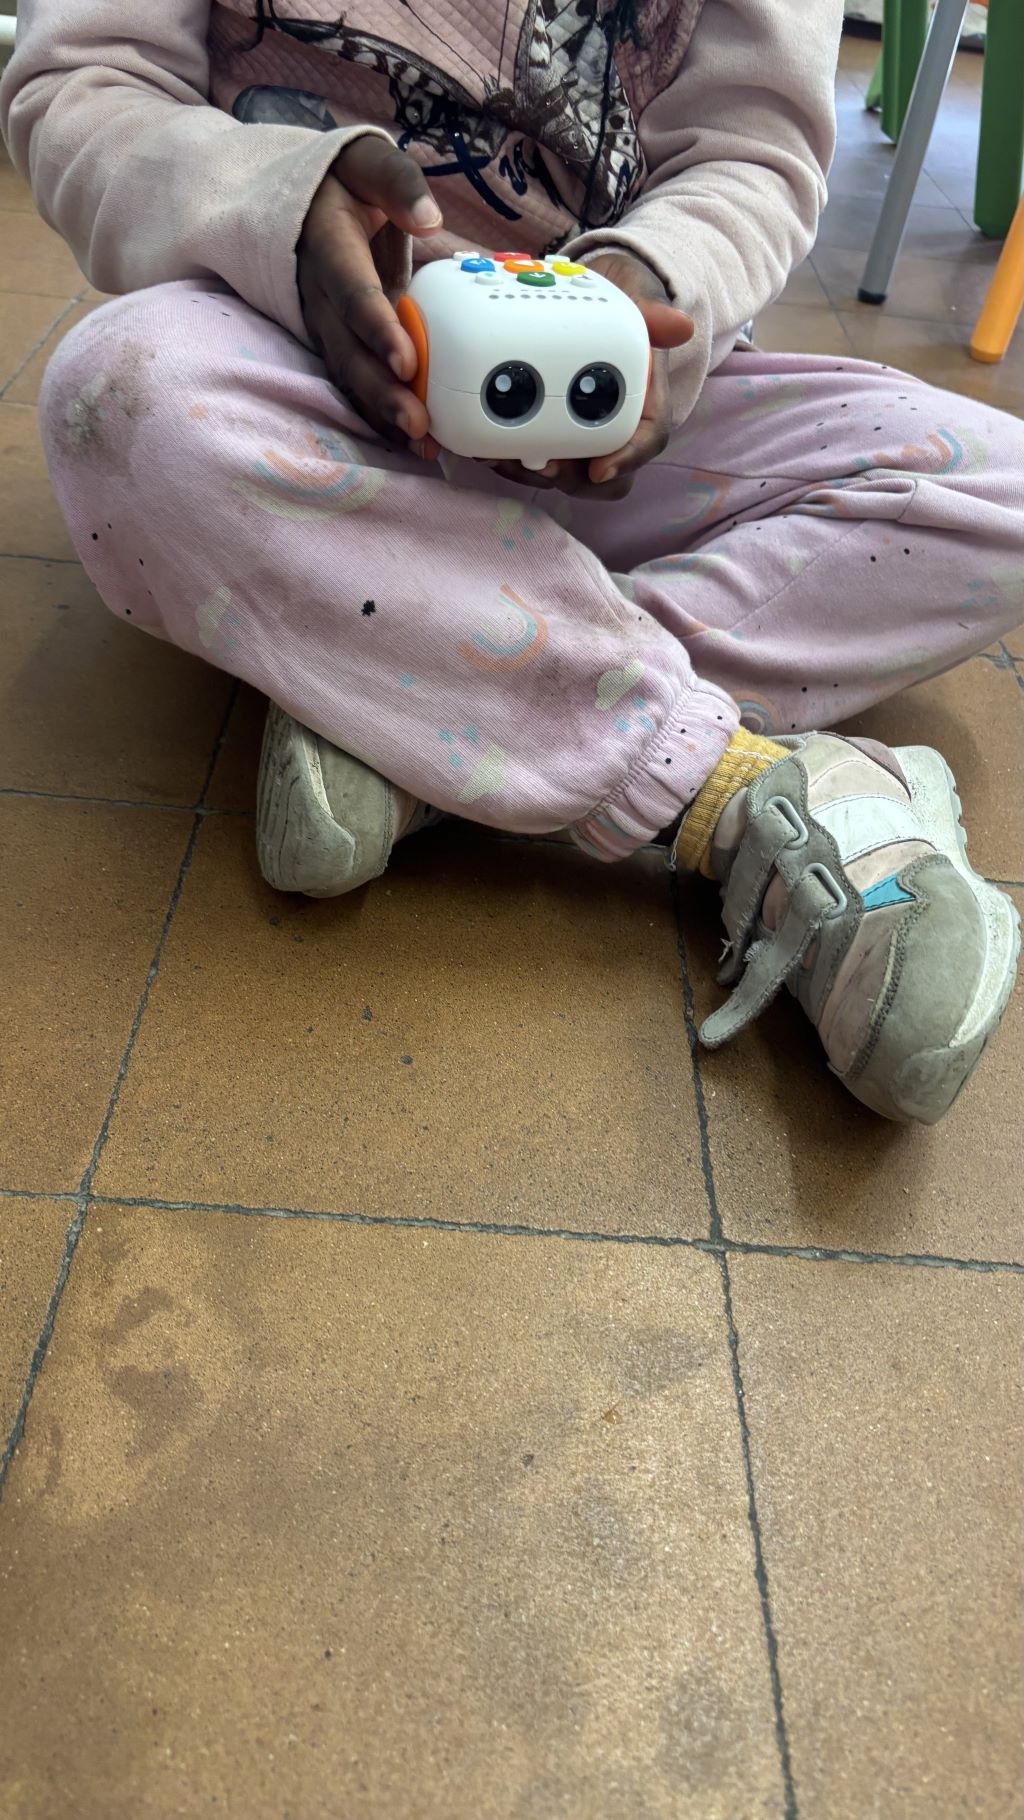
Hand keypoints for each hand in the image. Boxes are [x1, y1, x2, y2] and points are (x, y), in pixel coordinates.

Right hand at [298, 136, 443, 453]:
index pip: (351, 291)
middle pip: (347, 350)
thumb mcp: (366, 163)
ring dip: (382, 413)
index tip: (406, 359)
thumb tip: (430, 218)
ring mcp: (324, 324)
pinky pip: (355, 382)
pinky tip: (412, 442)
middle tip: (416, 422)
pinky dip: (380, 414)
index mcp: (328, 246)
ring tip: (421, 443)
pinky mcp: (336, 342)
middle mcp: (319, 293)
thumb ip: (398, 183)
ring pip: (348, 374)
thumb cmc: (343, 181)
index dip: (376, 327)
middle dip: (381, 391)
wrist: (302, 201)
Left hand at [487, 251, 692, 499]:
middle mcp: (612, 428)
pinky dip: (508, 457)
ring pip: (561, 475)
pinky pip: (530, 459)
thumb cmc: (619, 306)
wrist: (591, 300)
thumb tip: (680, 325)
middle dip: (566, 476)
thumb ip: (652, 315)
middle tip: (537, 463)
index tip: (599, 469)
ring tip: (499, 456)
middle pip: (598, 474)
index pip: (645, 443)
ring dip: (529, 472)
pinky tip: (483, 446)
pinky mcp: (548, 433)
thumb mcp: (637, 302)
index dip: (626, 461)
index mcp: (643, 404)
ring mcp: (579, 436)